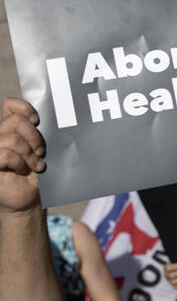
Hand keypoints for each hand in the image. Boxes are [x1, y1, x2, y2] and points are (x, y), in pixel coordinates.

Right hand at [0, 98, 44, 214]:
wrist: (31, 196)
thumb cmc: (38, 171)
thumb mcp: (41, 148)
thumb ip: (39, 132)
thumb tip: (46, 118)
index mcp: (10, 128)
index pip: (10, 104)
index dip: (25, 108)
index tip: (38, 121)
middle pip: (16, 121)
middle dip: (34, 137)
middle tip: (41, 152)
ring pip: (12, 139)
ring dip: (29, 154)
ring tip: (35, 165)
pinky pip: (5, 154)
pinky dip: (20, 163)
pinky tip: (25, 171)